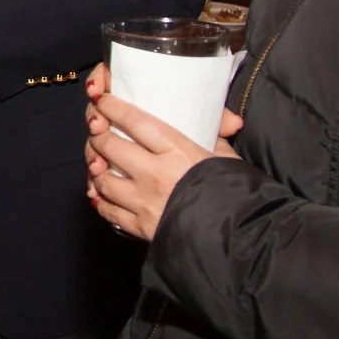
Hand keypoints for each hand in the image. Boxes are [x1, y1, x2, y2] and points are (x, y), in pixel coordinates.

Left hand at [83, 61, 241, 241]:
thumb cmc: (237, 195)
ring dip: (96, 168)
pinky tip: (100, 193)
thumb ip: (215, 137)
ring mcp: (145, 203)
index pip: (134, 121)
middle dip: (98, 135)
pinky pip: (109, 211)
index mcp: (178, 152)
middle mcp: (156, 175)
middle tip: (97, 130)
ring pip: (103, 179)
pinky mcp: (142, 227)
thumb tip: (223, 120)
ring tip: (98, 162)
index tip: (102, 100)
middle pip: (110, 146)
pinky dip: (101, 200)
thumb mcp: (227, 158)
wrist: (243, 238)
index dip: (112, 107)